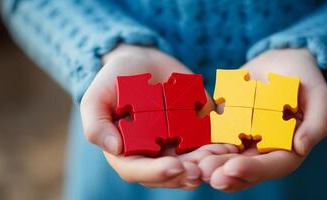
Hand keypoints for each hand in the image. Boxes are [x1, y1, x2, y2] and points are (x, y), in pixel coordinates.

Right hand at [80, 44, 237, 188]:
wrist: (144, 61)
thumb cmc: (116, 79)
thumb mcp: (97, 96)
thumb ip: (96, 123)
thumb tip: (114, 148)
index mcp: (127, 153)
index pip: (139, 171)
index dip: (156, 173)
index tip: (176, 166)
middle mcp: (153, 155)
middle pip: (170, 173)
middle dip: (187, 173)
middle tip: (203, 169)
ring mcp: (176, 145)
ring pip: (192, 163)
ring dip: (207, 163)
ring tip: (220, 155)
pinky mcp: (195, 133)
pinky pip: (208, 144)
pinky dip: (219, 147)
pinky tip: (230, 144)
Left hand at [198, 49, 326, 191]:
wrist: (280, 62)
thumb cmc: (304, 78)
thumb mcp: (318, 95)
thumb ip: (316, 122)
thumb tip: (302, 147)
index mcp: (288, 149)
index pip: (272, 166)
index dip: (253, 170)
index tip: (232, 169)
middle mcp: (264, 150)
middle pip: (244, 167)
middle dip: (224, 172)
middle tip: (205, 172)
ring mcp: (243, 140)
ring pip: (225, 157)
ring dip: (210, 163)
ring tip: (194, 165)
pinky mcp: (226, 127)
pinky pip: (212, 137)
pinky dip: (200, 143)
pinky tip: (186, 144)